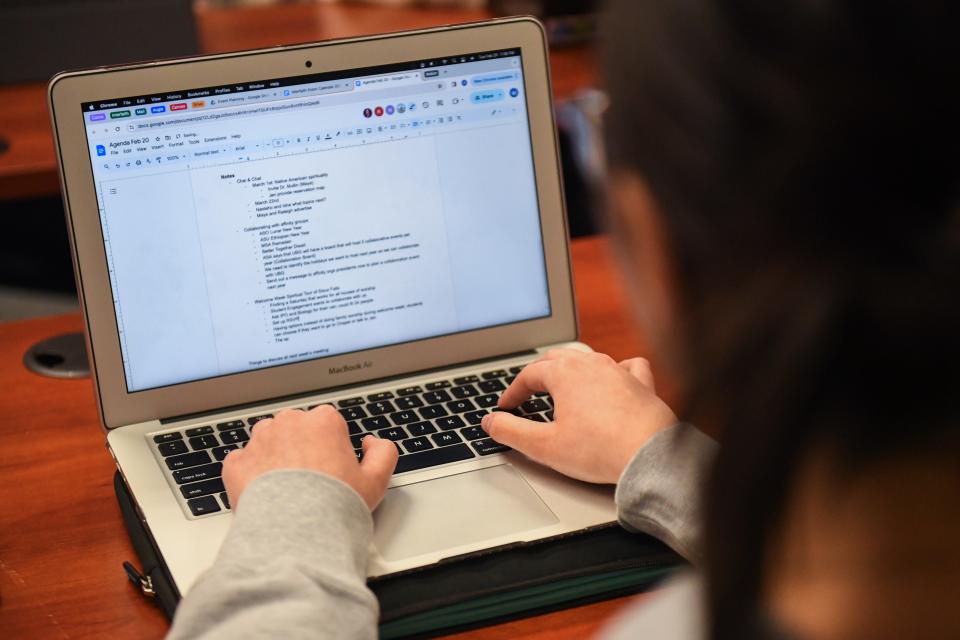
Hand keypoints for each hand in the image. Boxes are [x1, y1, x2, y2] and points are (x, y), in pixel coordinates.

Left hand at [222, 406, 398, 509]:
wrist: (294, 531)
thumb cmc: (335, 504)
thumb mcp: (377, 479)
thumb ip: (383, 452)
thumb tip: (372, 443)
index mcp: (323, 421)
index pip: (328, 425)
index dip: (332, 448)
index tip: (333, 468)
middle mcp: (289, 423)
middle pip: (297, 429)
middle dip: (302, 449)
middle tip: (311, 481)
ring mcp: (259, 441)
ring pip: (268, 442)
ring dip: (275, 457)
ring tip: (287, 489)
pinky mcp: (236, 463)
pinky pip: (243, 462)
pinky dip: (250, 474)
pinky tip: (265, 493)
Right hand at [481, 349, 676, 483]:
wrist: (649, 455)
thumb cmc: (599, 450)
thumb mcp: (544, 445)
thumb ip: (511, 431)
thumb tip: (490, 422)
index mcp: (564, 373)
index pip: (528, 374)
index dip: (512, 392)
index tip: (506, 408)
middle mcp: (591, 364)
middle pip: (556, 359)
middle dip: (538, 375)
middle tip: (528, 395)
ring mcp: (618, 371)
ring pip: (588, 359)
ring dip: (570, 371)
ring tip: (563, 387)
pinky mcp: (641, 384)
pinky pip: (627, 365)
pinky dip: (614, 370)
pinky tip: (613, 379)